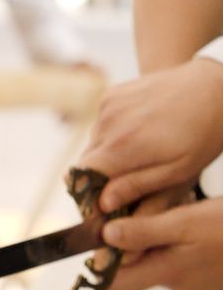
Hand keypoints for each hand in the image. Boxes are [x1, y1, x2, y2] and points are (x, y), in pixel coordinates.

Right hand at [79, 58, 222, 212]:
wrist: (216, 86)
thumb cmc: (202, 134)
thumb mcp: (178, 171)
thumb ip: (136, 187)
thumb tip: (103, 203)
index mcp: (122, 146)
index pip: (79, 176)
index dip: (88, 192)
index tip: (105, 201)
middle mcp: (107, 124)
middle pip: (84, 161)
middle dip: (100, 174)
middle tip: (130, 177)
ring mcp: (107, 106)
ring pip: (92, 143)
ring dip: (107, 153)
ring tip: (139, 150)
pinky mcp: (110, 94)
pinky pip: (99, 124)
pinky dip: (112, 132)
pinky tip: (137, 130)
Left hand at [102, 197, 222, 289]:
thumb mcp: (185, 222)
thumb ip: (144, 231)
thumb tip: (106, 236)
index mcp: (166, 273)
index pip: (114, 285)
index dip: (104, 264)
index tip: (105, 239)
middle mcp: (180, 286)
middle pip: (139, 271)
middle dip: (137, 246)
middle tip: (151, 216)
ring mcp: (200, 286)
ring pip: (164, 265)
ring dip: (163, 244)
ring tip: (181, 219)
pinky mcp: (215, 281)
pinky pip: (187, 266)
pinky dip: (185, 249)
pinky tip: (199, 230)